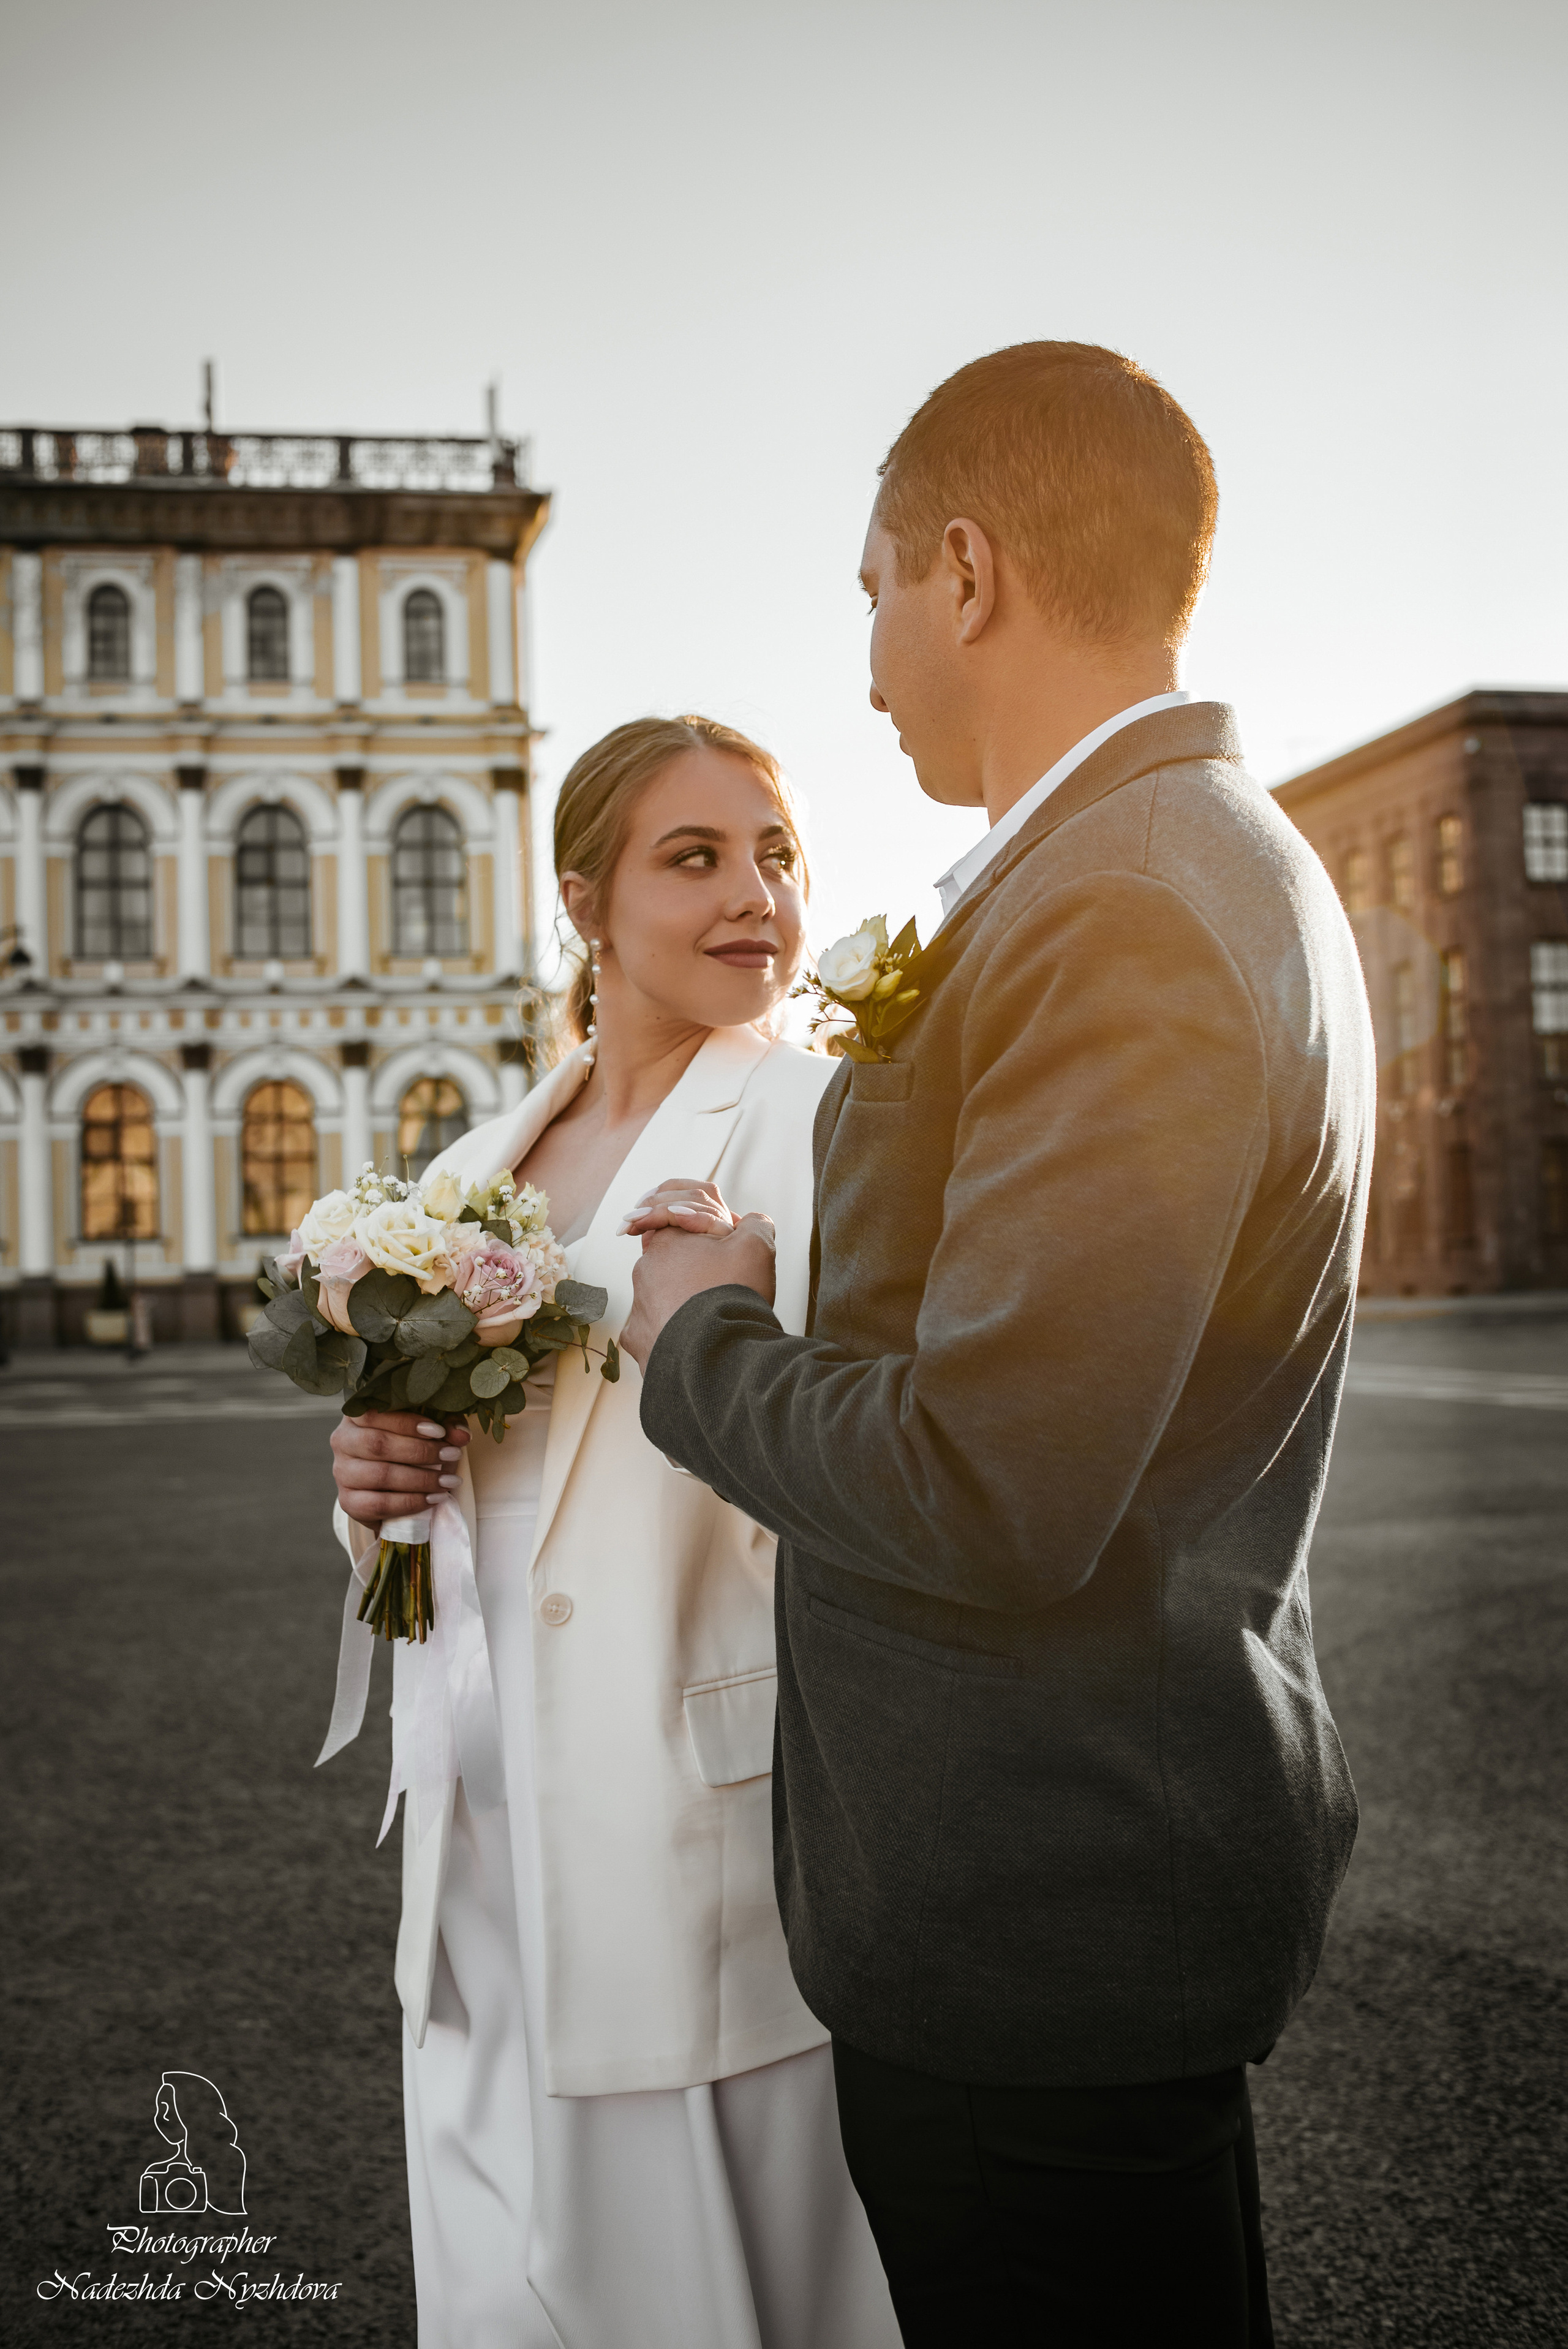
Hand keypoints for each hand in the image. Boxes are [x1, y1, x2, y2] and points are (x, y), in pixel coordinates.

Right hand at [329, 1411, 471, 1532]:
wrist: (391, 1485)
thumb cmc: (409, 1446)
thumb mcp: (427, 1429)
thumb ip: (445, 1426)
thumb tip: (461, 1435)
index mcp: (356, 1416)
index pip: (375, 1414)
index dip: (408, 1423)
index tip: (440, 1432)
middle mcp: (342, 1441)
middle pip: (377, 1445)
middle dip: (420, 1452)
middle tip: (451, 1455)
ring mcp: (342, 1473)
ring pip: (379, 1475)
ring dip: (419, 1479)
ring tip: (447, 1481)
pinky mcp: (348, 1501)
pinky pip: (378, 1504)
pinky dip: (409, 1503)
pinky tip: (432, 1499)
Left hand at [621, 1184, 776, 1372]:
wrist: (717, 1355)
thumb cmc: (733, 1295)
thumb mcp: (756, 1246)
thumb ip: (755, 1224)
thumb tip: (753, 1221)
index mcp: (667, 1240)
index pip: (682, 1222)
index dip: (709, 1235)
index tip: (729, 1251)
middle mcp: (643, 1270)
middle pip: (672, 1262)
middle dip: (695, 1269)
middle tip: (724, 1285)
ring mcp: (637, 1307)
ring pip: (662, 1297)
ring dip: (683, 1301)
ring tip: (714, 1317)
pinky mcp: (638, 1340)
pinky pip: (654, 1331)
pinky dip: (672, 1332)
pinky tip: (695, 1339)